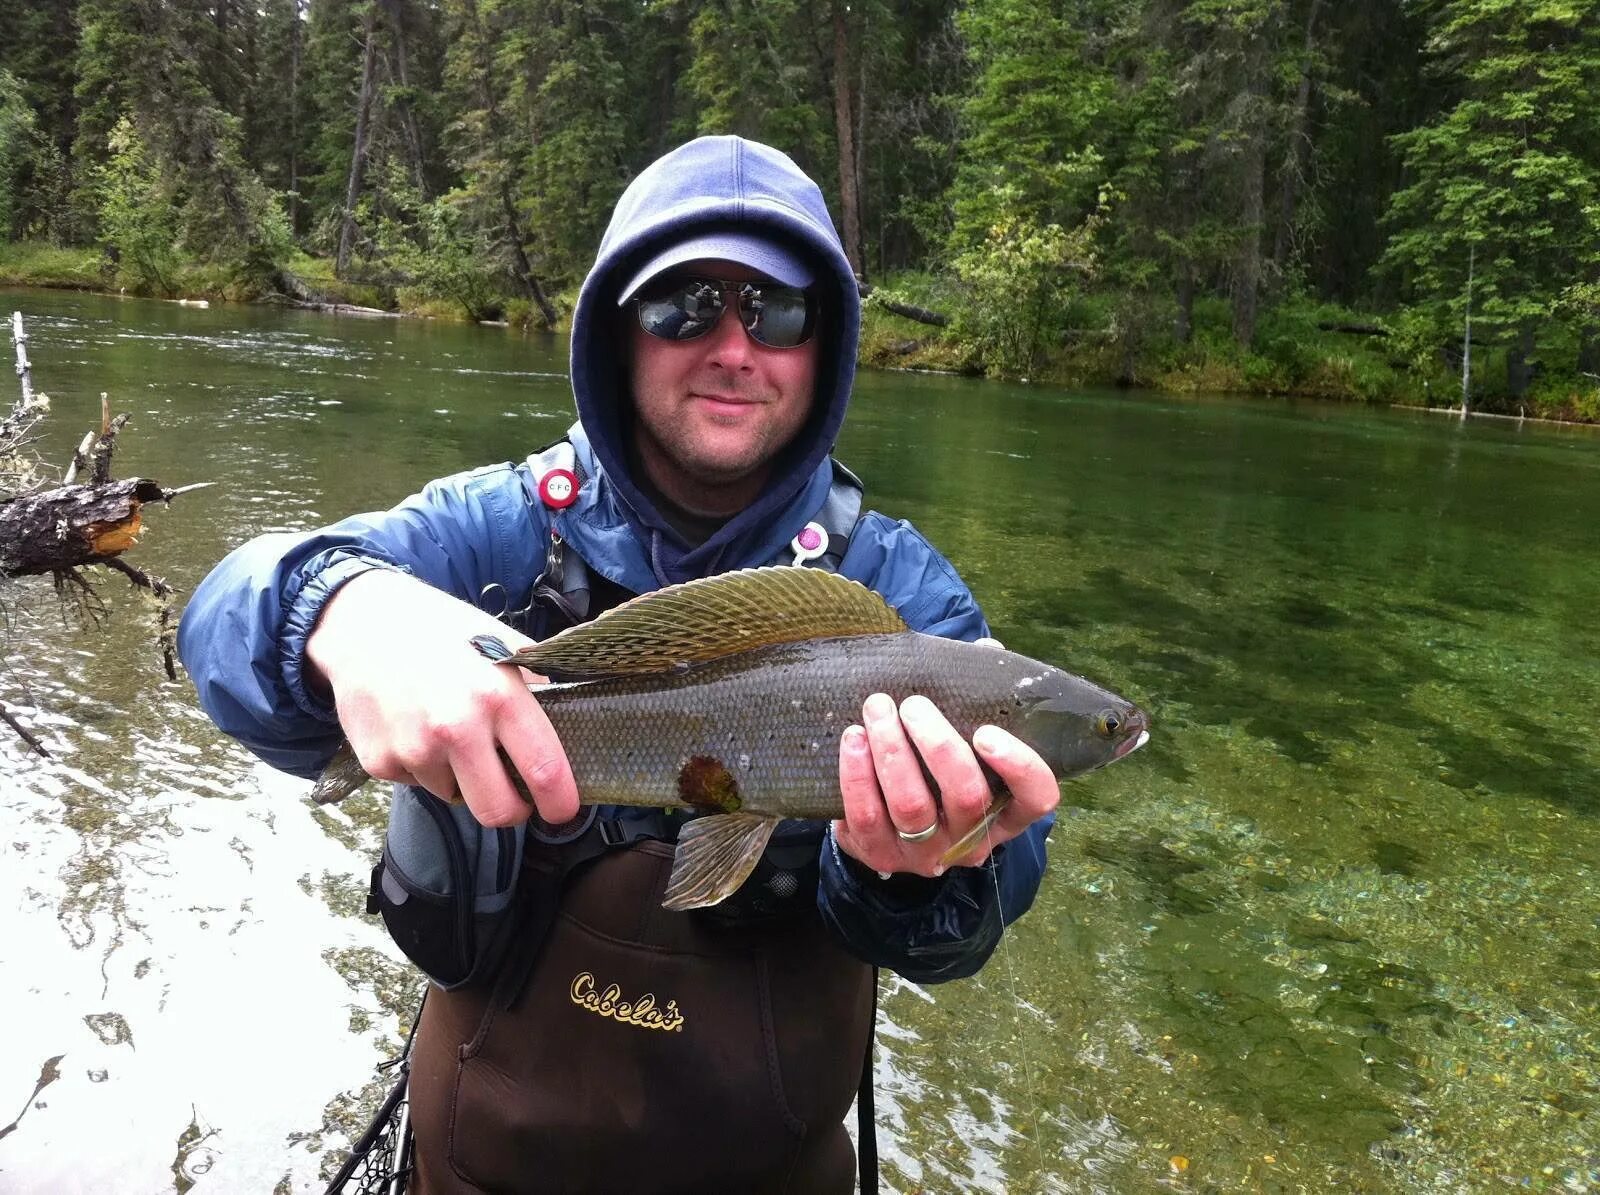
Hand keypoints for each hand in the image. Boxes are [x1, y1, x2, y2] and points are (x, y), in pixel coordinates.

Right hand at [306, 569, 579, 828]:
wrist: (361, 623)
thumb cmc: (443, 632)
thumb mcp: (503, 645)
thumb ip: (538, 689)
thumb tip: (576, 729)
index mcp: (498, 697)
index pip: (544, 772)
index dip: (561, 804)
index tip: (563, 810)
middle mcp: (456, 729)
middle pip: (498, 813)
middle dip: (512, 810)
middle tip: (514, 792)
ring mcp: (413, 750)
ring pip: (456, 796)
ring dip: (462, 779)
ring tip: (451, 733)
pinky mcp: (379, 763)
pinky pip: (418, 784)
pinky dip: (425, 768)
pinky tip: (417, 728)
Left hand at [832, 685, 1060, 878]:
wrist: (885, 822)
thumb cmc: (935, 767)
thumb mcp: (964, 737)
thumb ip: (980, 697)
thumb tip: (989, 650)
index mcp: (1006, 811)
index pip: (1037, 798)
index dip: (1019, 766)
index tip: (986, 731)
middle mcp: (972, 839)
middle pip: (967, 796)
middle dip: (938, 745)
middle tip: (913, 704)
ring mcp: (927, 854)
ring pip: (912, 806)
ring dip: (892, 752)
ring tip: (876, 709)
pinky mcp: (881, 856)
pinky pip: (867, 817)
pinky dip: (857, 774)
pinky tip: (852, 739)